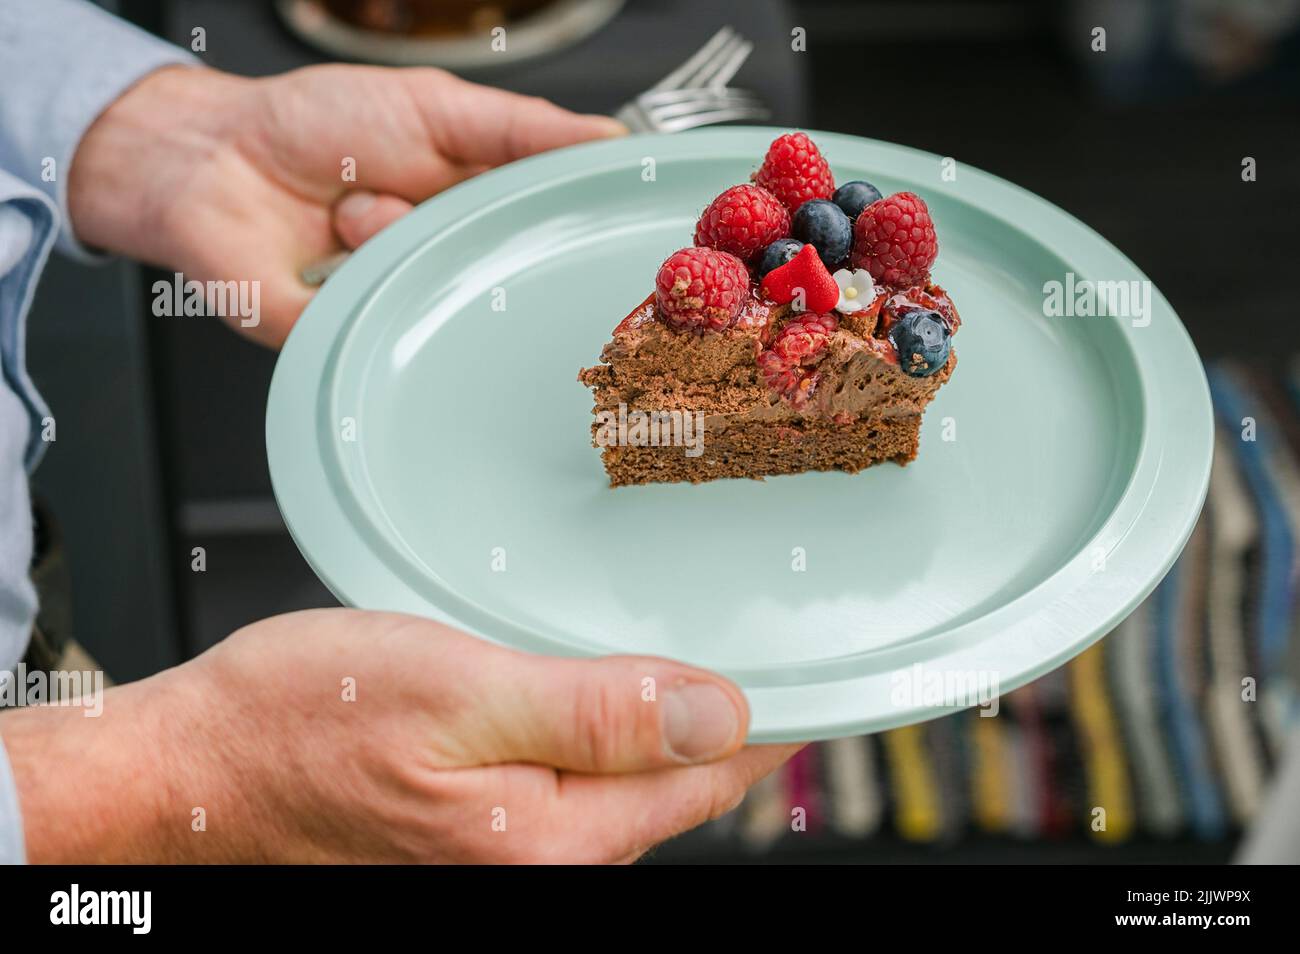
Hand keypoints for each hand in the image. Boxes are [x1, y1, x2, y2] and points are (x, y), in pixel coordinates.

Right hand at [1, 609, 799, 862]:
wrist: (200, 764)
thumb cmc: (306, 719)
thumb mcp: (460, 693)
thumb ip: (596, 711)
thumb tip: (721, 714)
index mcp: (553, 834)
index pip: (707, 777)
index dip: (769, 718)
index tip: (817, 671)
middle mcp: (544, 855)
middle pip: (677, 784)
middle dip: (725, 716)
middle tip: (763, 638)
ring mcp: (513, 843)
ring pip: (629, 778)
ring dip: (668, 718)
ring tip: (697, 649)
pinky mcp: (484, 821)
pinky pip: (579, 775)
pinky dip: (611, 724)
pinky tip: (605, 679)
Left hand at [67, 64, 624, 346]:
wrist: (213, 161)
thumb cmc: (315, 125)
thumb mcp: (435, 107)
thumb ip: (522, 128)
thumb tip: (609, 139)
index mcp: (478, 209)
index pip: (549, 234)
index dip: (576, 235)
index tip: (610, 225)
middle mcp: (450, 263)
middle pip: (509, 281)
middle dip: (475, 239)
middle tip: (437, 202)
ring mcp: (407, 302)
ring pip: (444, 294)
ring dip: (393, 231)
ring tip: (352, 207)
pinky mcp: (360, 339)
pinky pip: (389, 328)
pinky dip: (360, 279)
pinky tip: (333, 246)